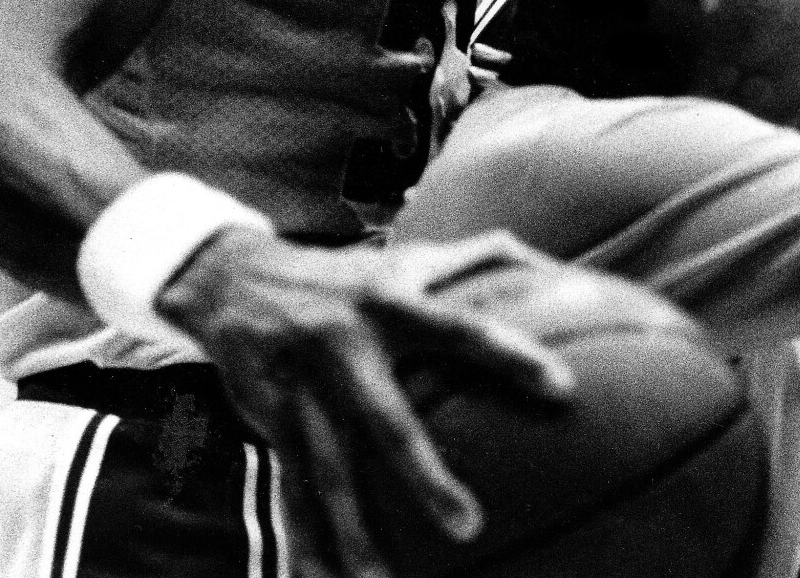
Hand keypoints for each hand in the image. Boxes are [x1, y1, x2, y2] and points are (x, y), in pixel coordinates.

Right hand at [156, 227, 574, 577]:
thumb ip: (481, 259)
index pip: (464, 329)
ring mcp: (305, 390)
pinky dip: (303, 540)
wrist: (236, 279)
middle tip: (470, 528)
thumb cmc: (353, 276)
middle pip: (389, 421)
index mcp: (393, 301)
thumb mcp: (412, 258)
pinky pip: (292, 490)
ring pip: (332, 472)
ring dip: (355, 532)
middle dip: (425, 477)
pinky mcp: (271, 422)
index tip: (563, 388)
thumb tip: (554, 264)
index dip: (513, 354)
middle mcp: (346, 347)